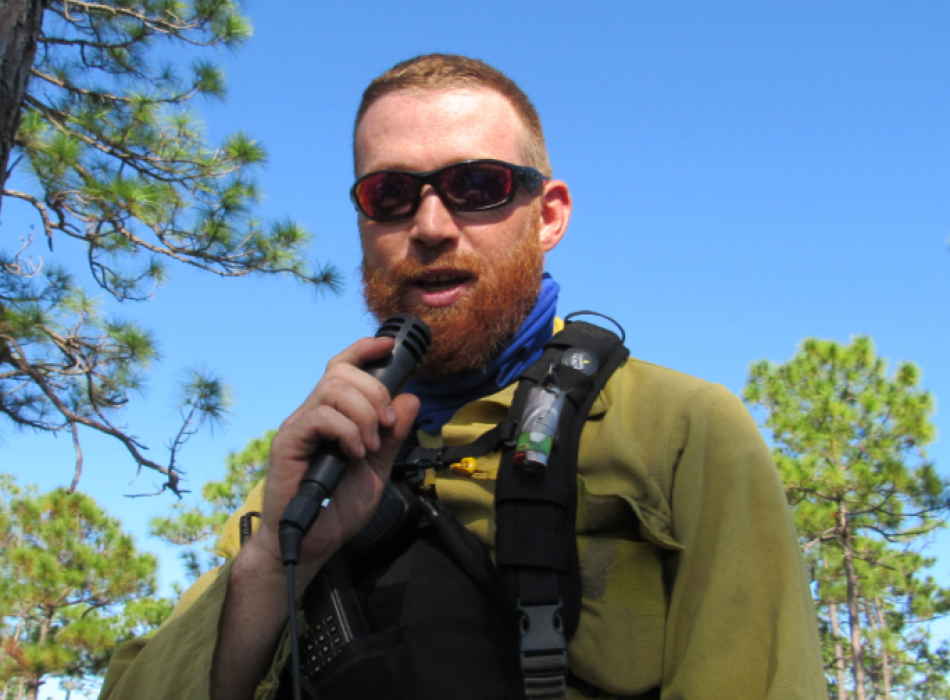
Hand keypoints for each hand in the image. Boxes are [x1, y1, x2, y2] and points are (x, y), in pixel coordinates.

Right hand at [248, 335, 419, 575]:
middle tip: (385, 424)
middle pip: (341, 371)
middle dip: (374, 391)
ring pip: (332, 389)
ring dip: (363, 413)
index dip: (363, 349)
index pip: (343, 367)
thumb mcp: (378, 467)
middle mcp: (313, 413)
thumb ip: (393, 435)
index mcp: (334, 415)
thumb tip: (410, 399)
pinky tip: (354, 454)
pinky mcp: (288, 442)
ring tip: (369, 446)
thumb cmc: (339, 506)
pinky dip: (346, 431)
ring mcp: (299, 426)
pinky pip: (321, 416)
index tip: (387, 345)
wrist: (313, 541)